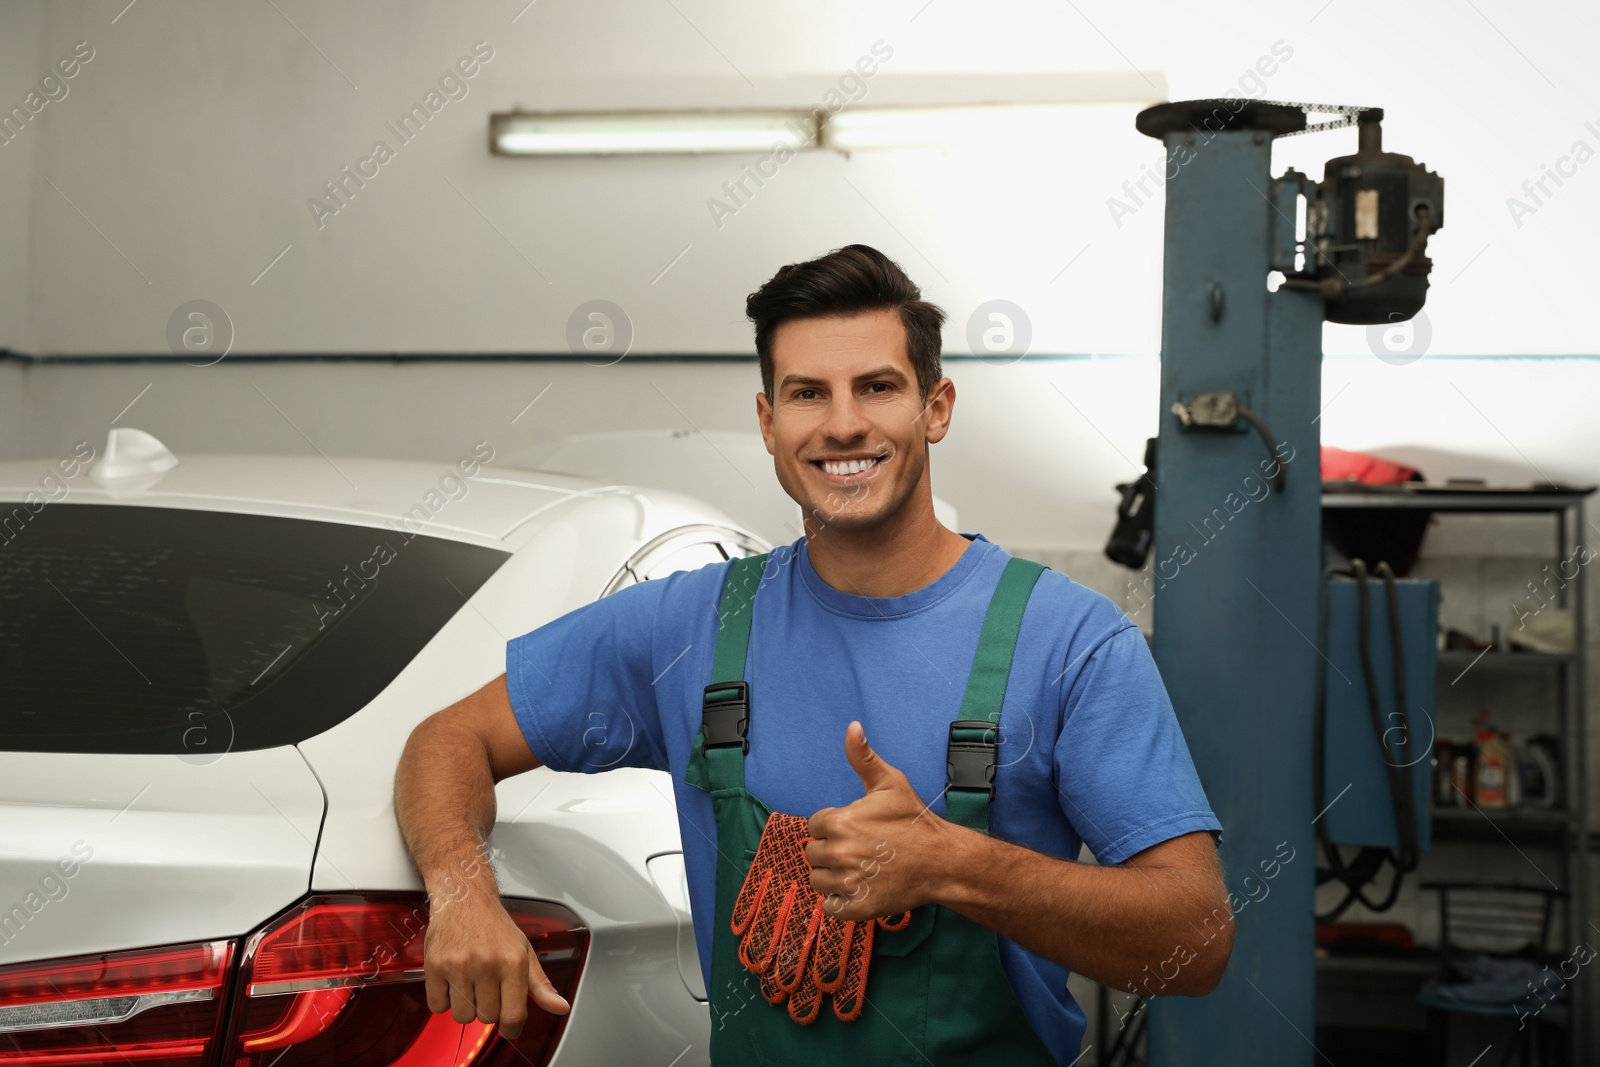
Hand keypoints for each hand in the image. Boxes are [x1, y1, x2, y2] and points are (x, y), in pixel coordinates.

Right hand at [423, 895, 569, 1039]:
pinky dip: (443, 1000)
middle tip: (486, 985)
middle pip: (487, 1018)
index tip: (509, 1027)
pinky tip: (451, 981)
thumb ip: (541, 985)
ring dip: (465, 1006)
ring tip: (469, 982)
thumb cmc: (495, 927)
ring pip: (462, 1016)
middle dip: (487, 1007)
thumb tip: (561, 1008)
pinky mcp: (434, 966)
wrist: (465, 898)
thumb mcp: (524, 952)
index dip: (512, 1028)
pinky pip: (437, 1007)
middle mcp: (486, 963)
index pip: (514, 1015)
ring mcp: (458, 965)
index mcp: (513, 961)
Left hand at [805, 721, 951, 919]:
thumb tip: (852, 727)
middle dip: (831, 850)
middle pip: (813, 853)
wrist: (942, 861)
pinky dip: (841, 901)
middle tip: (860, 849)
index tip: (855, 829)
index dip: (833, 826)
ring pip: (817, 880)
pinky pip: (829, 906)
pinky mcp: (857, 908)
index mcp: (840, 822)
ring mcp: (848, 883)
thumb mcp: (890, 783)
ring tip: (859, 868)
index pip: (815, 826)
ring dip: (833, 876)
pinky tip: (860, 888)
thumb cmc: (915, 821)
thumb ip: (863, 757)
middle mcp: (839, 853)